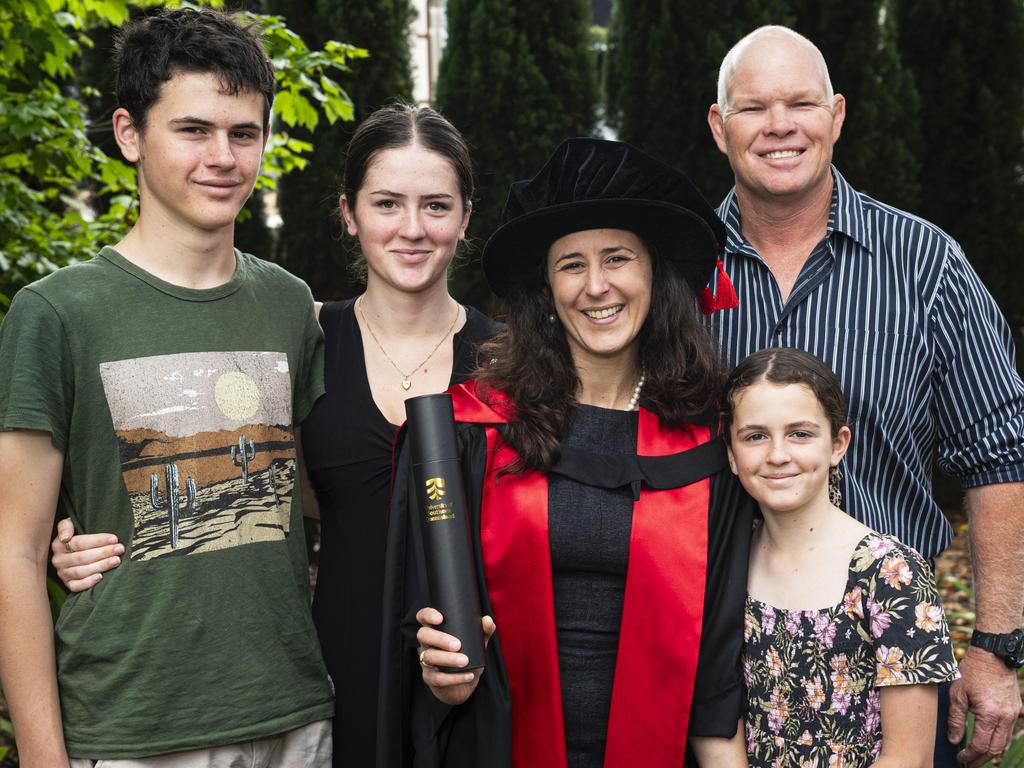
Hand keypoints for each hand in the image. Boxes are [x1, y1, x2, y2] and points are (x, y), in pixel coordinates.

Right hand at [50, 518, 122, 590]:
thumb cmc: (77, 535)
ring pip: (82, 571)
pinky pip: (76, 586)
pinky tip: (101, 577)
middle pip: (82, 557)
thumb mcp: (70, 525)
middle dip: (104, 552)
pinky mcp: (68, 584)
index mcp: (58, 545)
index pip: (79, 543)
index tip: (114, 538)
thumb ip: (66, 526)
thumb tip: (65, 537)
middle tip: (120, 549)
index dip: (97, 541)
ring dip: (101, 566)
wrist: (73, 551)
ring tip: (116, 560)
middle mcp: (58, 560)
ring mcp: (63, 573)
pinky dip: (88, 582)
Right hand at [415, 607, 494, 705]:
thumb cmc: (468, 657)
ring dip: (448, 659)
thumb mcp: (476, 643)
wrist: (463, 686)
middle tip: (458, 645)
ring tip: (465, 661)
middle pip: (423, 635)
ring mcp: (426, 661)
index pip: (423, 617)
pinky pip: (437, 678)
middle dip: (439, 639)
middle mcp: (427, 644)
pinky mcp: (430, 678)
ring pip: (429, 656)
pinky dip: (454, 678)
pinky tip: (468, 675)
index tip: (440, 618)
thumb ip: (483, 630)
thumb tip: (487, 619)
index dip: (427, 615)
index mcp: (435, 630)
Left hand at [948, 646, 1021, 766]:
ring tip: (977, 757)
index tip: (960, 757)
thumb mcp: (957, 693)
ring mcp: (1013, 714)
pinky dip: (998, 741)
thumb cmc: (972, 672)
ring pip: (1004, 743)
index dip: (969, 755)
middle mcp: (1005, 718)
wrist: (992, 655)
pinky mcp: (1014, 709)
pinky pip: (1007, 732)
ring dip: (991, 753)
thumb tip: (954, 740)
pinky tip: (987, 743)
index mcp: (990, 714)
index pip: (980, 744)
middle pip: (995, 749)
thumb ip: (955, 719)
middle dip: (981, 759)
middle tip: (968, 764)